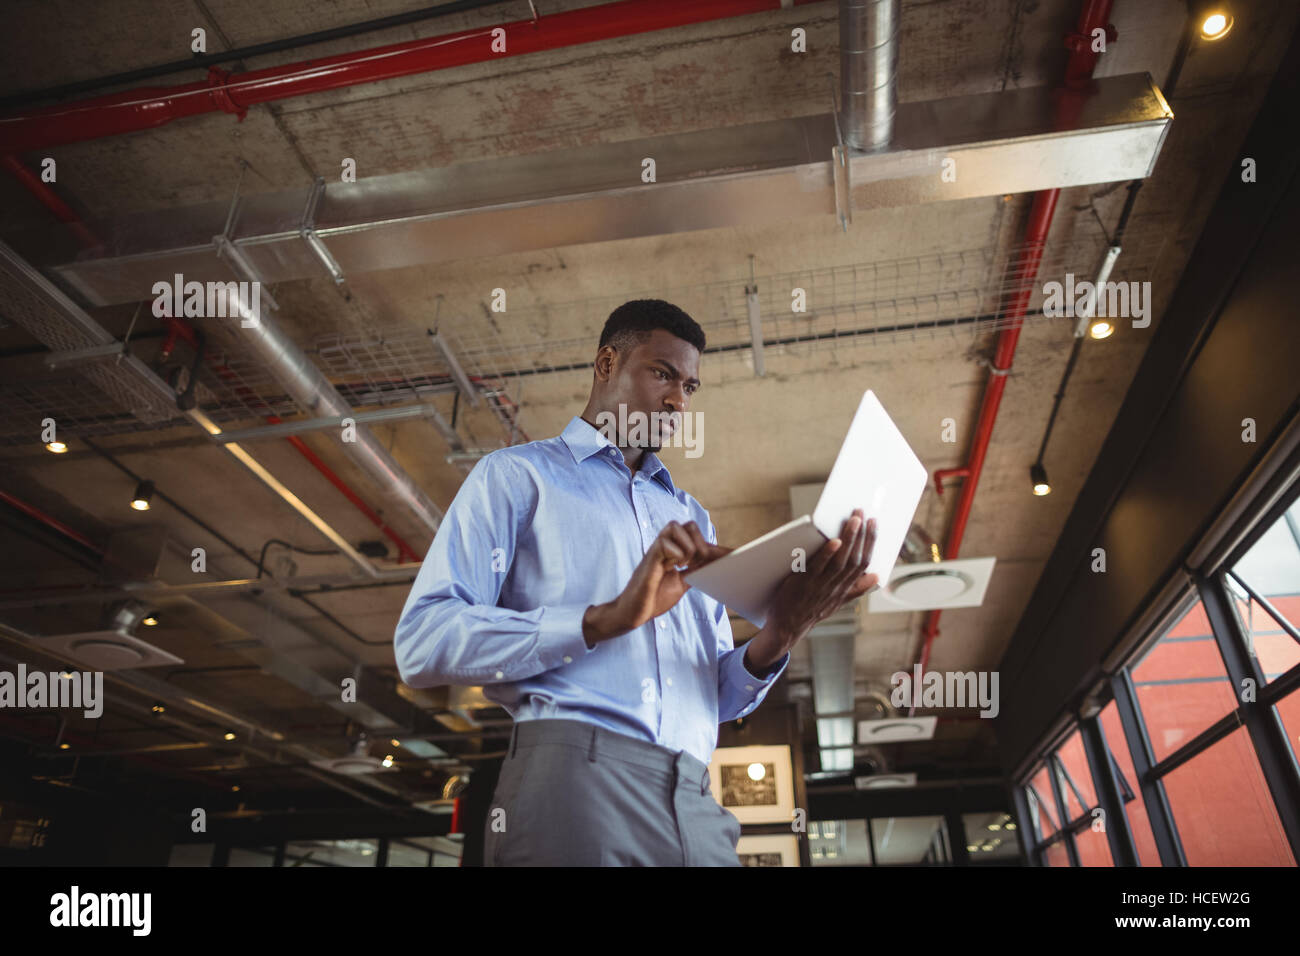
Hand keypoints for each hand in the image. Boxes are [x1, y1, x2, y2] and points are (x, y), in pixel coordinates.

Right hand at [583, 521, 730, 645]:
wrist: (634, 612)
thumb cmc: (654, 597)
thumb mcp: (681, 583)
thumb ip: (694, 571)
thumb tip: (714, 564)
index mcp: (674, 551)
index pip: (697, 537)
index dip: (716, 547)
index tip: (732, 557)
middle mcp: (665, 546)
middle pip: (688, 525)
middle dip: (700, 543)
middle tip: (696, 564)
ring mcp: (656, 550)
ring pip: (675, 527)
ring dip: (687, 547)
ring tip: (683, 565)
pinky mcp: (649, 559)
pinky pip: (664, 543)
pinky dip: (675, 554)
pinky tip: (672, 568)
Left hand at [758, 509, 878, 655]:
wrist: (786, 629)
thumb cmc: (810, 611)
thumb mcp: (836, 602)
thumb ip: (855, 589)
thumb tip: (875, 576)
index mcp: (844, 589)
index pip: (864, 562)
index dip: (870, 542)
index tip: (873, 522)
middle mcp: (835, 587)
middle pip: (854, 558)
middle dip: (861, 535)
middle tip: (863, 513)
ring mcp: (820, 586)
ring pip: (840, 561)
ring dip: (849, 540)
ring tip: (853, 519)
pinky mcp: (803, 584)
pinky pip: (817, 568)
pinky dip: (827, 555)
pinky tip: (834, 541)